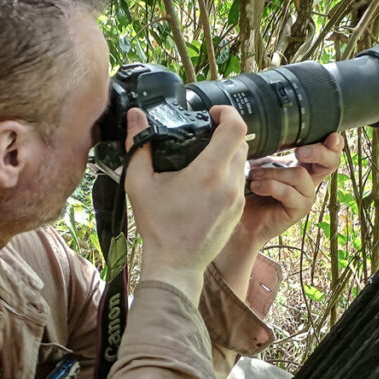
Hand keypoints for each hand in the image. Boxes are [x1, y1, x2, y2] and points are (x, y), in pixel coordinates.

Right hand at [123, 106, 248, 301]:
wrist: (176, 265)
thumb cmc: (157, 226)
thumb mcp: (138, 184)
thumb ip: (138, 146)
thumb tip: (136, 116)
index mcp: (209, 172)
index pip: (236, 128)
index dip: (228, 112)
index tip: (213, 113)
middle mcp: (230, 183)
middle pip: (242, 143)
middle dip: (226, 134)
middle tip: (205, 135)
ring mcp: (237, 199)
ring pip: (242, 164)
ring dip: (227, 155)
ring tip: (203, 160)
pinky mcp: (238, 212)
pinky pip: (239, 183)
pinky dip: (227, 176)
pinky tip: (206, 185)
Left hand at [240, 132, 344, 249]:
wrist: (240, 221)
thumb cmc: (248, 190)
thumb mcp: (258, 162)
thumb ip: (266, 147)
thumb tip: (262, 125)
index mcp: (303, 165)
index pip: (328, 150)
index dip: (334, 142)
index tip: (329, 135)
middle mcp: (309, 180)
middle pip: (331, 162)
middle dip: (319, 152)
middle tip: (299, 151)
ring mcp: (305, 196)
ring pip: (300, 175)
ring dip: (274, 172)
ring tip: (254, 176)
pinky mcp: (298, 210)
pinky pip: (288, 192)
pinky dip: (270, 186)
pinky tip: (255, 186)